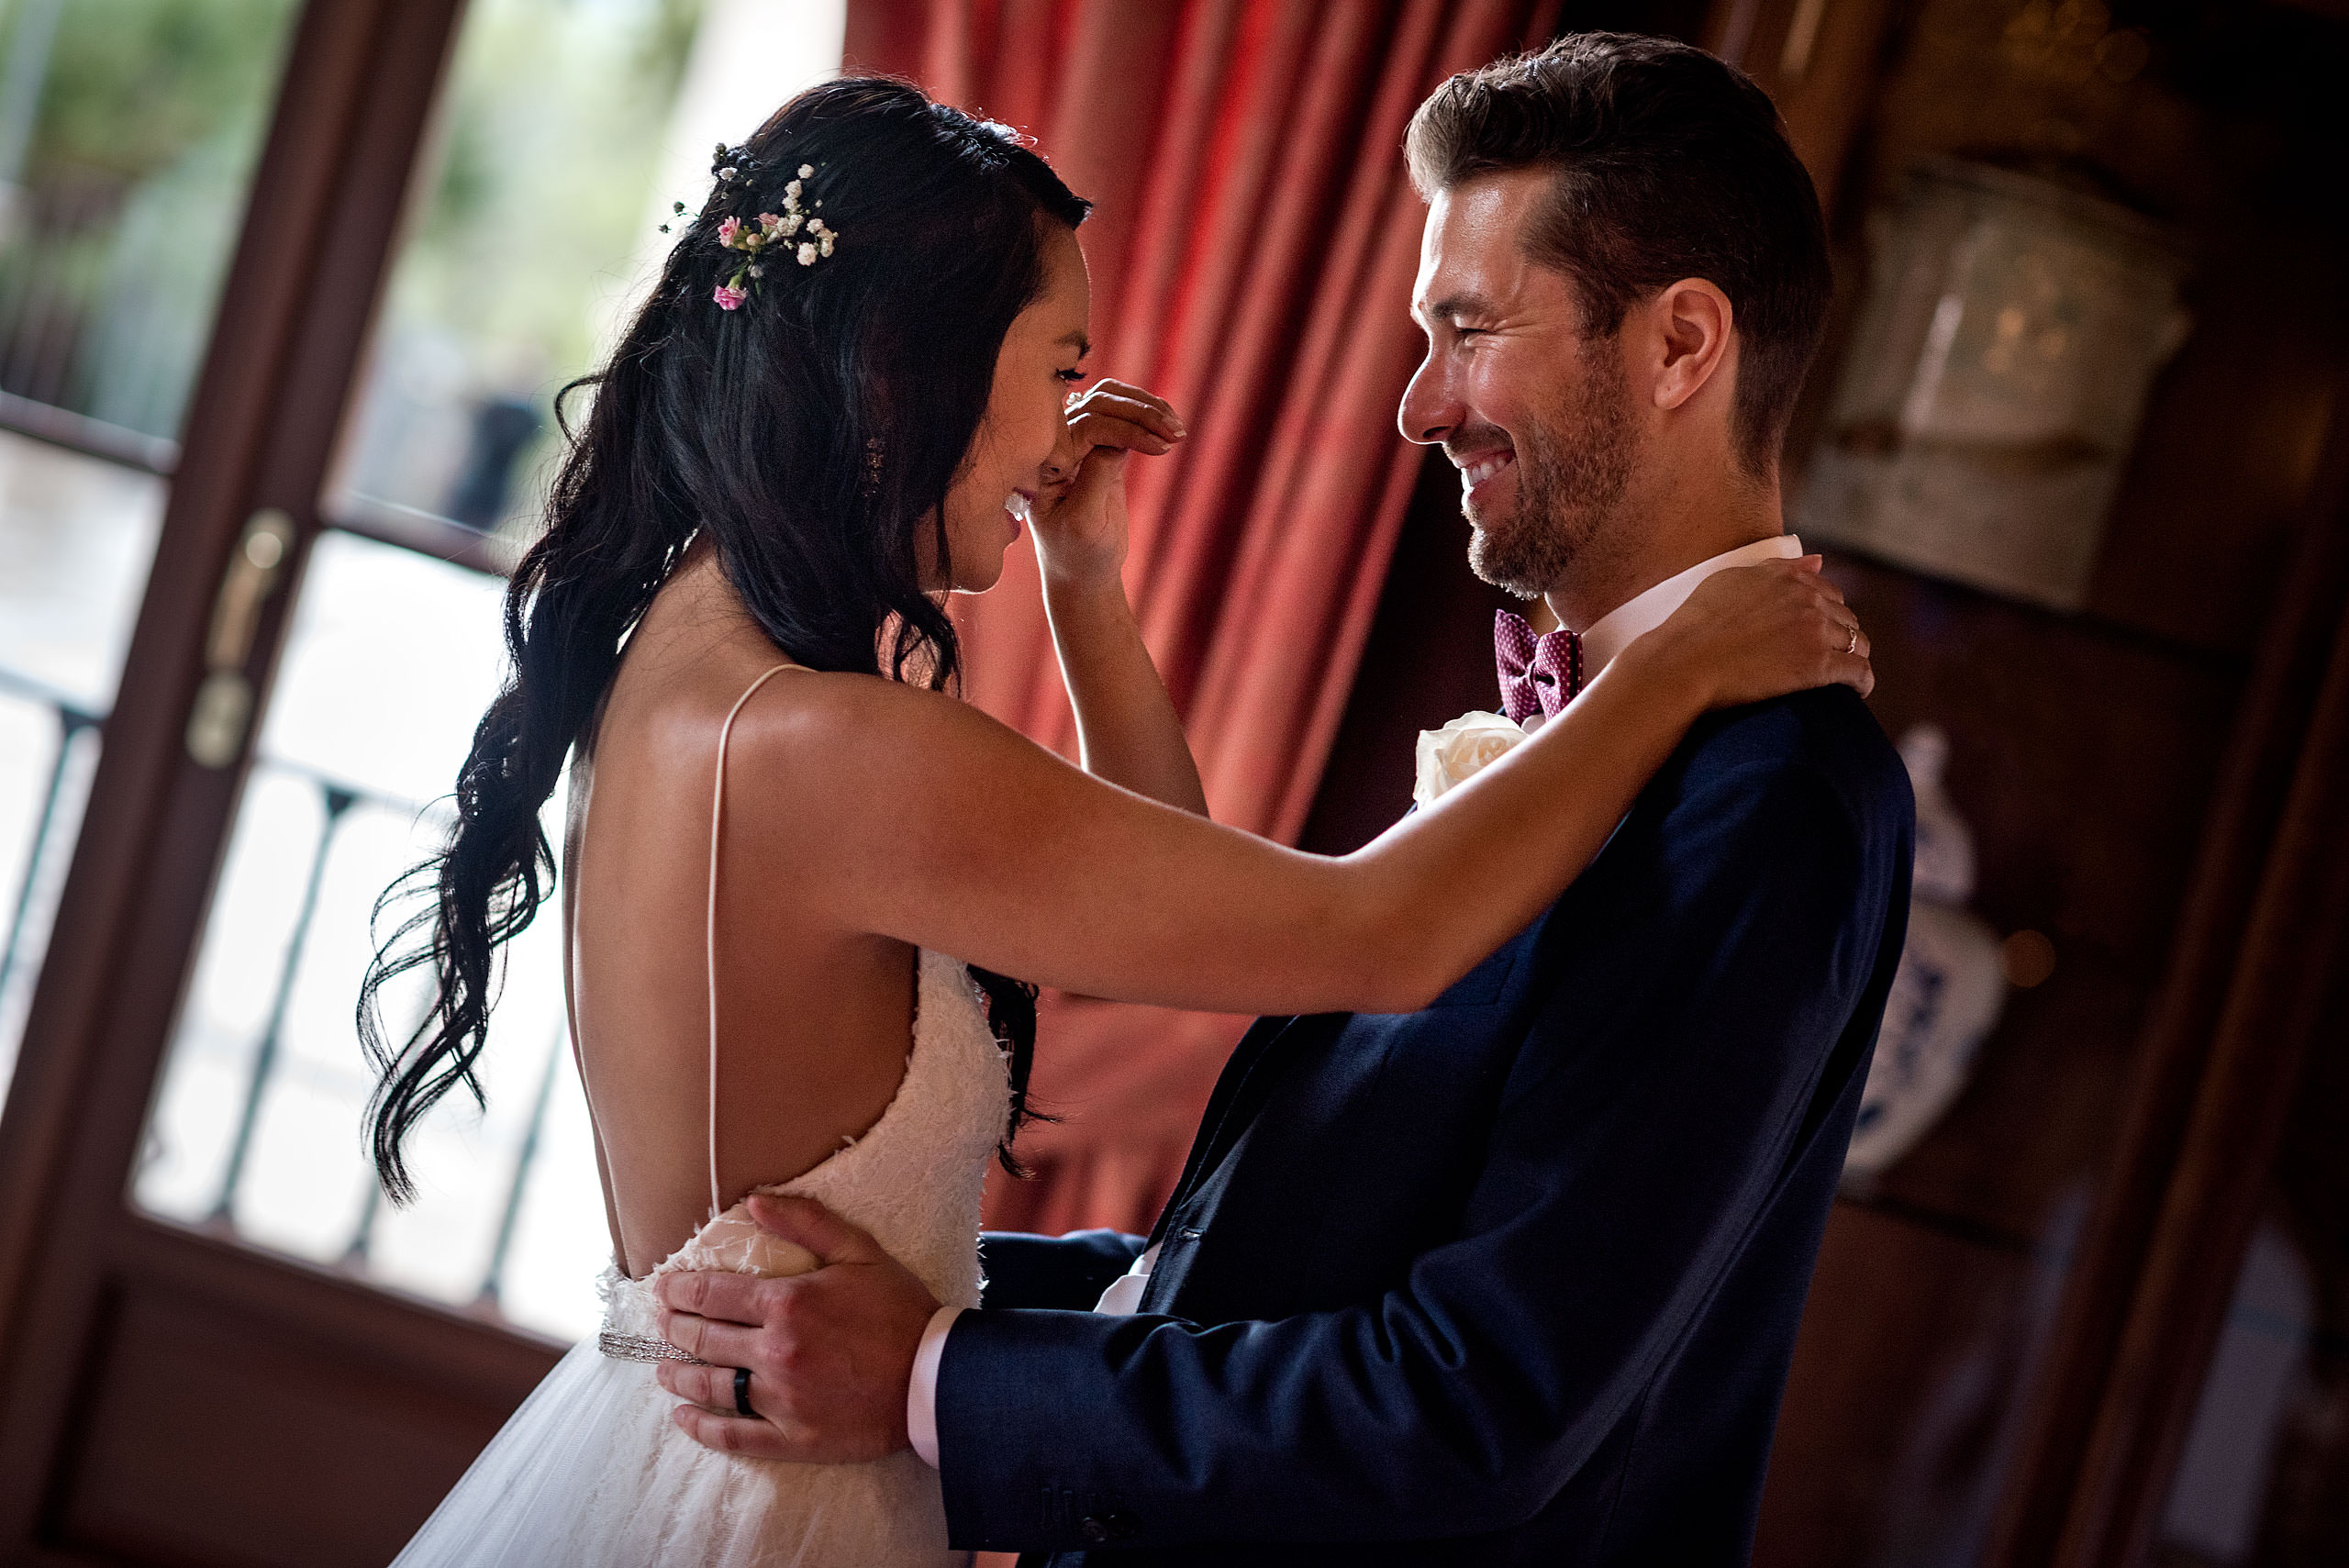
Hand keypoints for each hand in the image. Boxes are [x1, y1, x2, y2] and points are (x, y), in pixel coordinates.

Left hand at [653, 1194, 940, 1462]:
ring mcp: (780, 1400)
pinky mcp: (792, 1439)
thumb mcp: (860, 1252)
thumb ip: (806, 1222)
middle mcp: (774, 1352)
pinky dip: (702, 1429)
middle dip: (674, 1329)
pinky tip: (684, 1419)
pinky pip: (734, 1435)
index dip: (680, 1291)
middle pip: (705, 1339)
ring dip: (679, 1377)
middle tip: (660, 1324)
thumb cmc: (901, 1311)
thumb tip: (753, 1203)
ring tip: (663, 1371)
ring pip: (711, 1388)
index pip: (714, 1295)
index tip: (663, 1289)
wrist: (937, 1377)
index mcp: (788, 1304)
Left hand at [1029, 378, 1186, 591]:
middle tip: (1175, 433)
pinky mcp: (1101, 449)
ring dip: (1146, 409)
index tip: (1160, 447)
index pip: (1085, 425)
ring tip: (1177, 429)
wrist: (1084, 573)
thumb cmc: (1078, 553)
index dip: (1125, 429)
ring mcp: (1079, 443)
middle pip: (1098, 404)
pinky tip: (1170, 430)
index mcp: (1046, 461)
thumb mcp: (1085, 522)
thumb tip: (1117, 440)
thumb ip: (1095, 477)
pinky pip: (1122, 417)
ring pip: (1111, 403)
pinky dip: (1147, 418)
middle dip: (1139, 413)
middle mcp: (1058, 445)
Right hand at [1631, 554, 1873, 709]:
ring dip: (1853, 658)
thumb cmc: (1694, 625)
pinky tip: (1855, 693)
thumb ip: (1776, 569)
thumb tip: (1818, 560)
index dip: (1826, 614)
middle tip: (1826, 660)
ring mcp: (1815, 631)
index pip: (1827, 592)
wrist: (1682, 662)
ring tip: (1841, 678)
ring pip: (1858, 643)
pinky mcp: (1819, 665)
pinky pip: (1859, 671)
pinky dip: (1862, 683)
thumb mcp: (1730, 580)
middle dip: (1841, 637)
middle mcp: (1807, 598)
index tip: (1816, 633)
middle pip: (1845, 618)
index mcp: (1786, 577)